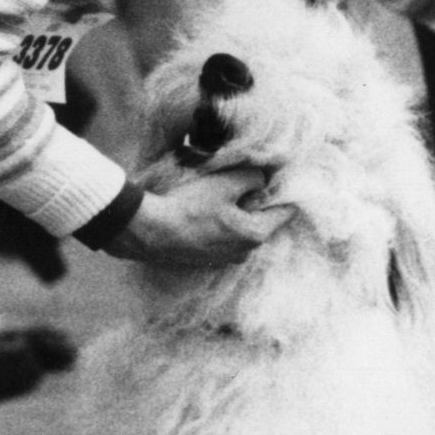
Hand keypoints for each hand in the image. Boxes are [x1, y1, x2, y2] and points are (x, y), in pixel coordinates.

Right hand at [111, 165, 290, 267]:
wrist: (149, 232)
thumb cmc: (189, 207)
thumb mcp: (226, 183)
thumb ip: (254, 177)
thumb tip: (266, 176)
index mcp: (256, 234)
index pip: (286, 211)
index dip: (283, 190)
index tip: (274, 175)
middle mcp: (245, 252)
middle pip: (264, 220)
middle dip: (257, 200)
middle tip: (242, 179)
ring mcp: (226, 258)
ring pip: (243, 228)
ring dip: (237, 211)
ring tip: (219, 194)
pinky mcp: (208, 258)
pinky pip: (224, 237)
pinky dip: (221, 223)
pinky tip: (205, 209)